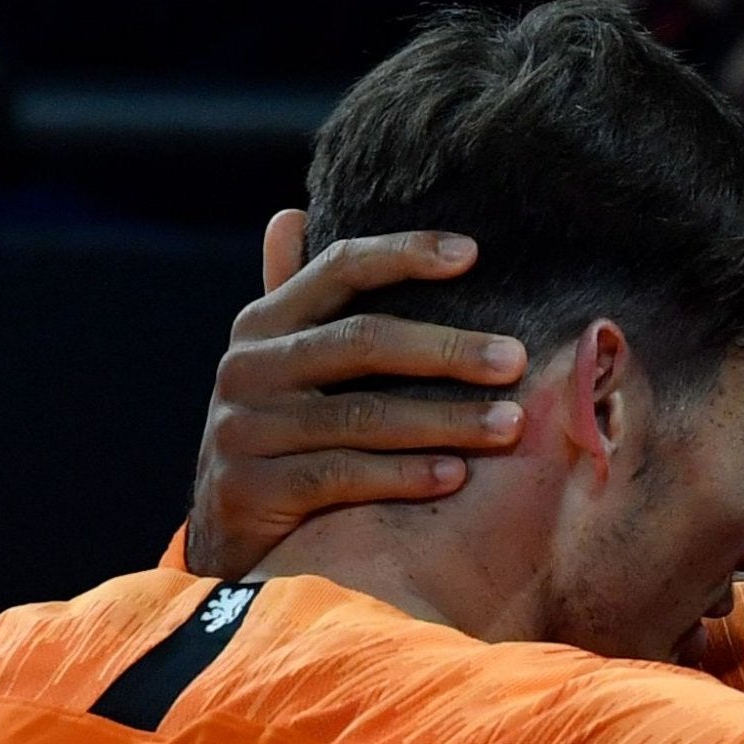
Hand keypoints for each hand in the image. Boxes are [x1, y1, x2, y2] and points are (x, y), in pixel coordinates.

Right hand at [188, 210, 528, 577]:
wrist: (226, 529)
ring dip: (446, 420)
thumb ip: (296, 298)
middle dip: (448, 350)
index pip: (338, 269)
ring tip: (511, 425)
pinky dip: (405, 475)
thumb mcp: (282, 364)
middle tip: (517, 359)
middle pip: (362, 341)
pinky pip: (343, 476)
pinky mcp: (253, 488)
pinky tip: (457, 476)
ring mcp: (246, 428)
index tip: (472, 253)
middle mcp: (248, 367)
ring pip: (363, 416)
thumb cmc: (281, 434)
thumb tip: (291, 214)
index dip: (403, 255)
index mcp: (264, 324)